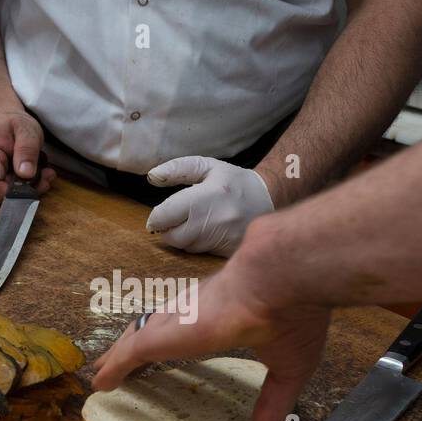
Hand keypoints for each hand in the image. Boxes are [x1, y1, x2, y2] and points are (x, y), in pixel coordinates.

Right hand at [0, 107, 55, 202]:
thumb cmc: (12, 122)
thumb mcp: (27, 129)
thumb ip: (27, 150)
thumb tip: (26, 174)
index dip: (12, 193)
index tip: (36, 187)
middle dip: (24, 189)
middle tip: (47, 175)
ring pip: (0, 192)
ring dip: (23, 186)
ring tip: (38, 169)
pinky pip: (0, 188)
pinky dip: (17, 184)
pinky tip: (26, 171)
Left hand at [92, 237, 329, 420]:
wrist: (282, 280)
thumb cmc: (291, 315)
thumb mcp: (287, 369)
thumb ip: (271, 409)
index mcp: (223, 315)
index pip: (189, 326)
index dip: (174, 338)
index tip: (164, 350)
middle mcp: (193, 313)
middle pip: (155, 329)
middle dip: (135, 344)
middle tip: (116, 362)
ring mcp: (175, 321)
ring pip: (137, 338)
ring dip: (118, 355)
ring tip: (102, 369)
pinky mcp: (163, 334)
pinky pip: (129, 354)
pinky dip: (114, 368)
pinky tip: (100, 383)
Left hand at [145, 157, 274, 256]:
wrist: (270, 199)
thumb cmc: (234, 182)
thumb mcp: (207, 167)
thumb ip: (177, 169)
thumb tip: (152, 177)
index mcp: (205, 197)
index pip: (165, 215)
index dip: (156, 217)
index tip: (157, 216)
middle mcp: (213, 221)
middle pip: (172, 237)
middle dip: (167, 230)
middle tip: (172, 221)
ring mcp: (221, 239)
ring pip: (185, 247)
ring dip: (182, 237)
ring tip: (192, 223)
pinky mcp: (227, 252)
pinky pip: (201, 253)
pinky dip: (197, 244)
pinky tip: (205, 232)